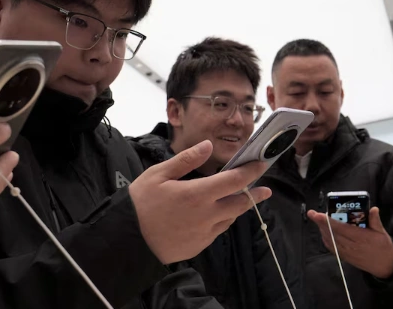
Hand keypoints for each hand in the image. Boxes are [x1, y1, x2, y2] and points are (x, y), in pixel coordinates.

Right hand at [129, 140, 271, 263]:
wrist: (127, 241)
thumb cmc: (140, 204)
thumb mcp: (159, 174)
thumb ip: (187, 160)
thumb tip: (208, 146)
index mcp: (198, 194)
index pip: (235, 180)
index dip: (251, 171)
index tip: (261, 164)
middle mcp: (207, 215)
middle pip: (240, 203)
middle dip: (255, 194)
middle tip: (265, 188)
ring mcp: (204, 233)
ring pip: (230, 218)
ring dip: (237, 207)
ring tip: (240, 198)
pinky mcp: (199, 246)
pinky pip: (217, 231)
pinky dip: (221, 220)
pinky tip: (216, 214)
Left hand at [307, 207, 392, 278]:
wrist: (385, 266)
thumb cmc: (383, 247)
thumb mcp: (382, 232)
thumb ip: (375, 220)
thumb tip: (373, 209)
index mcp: (361, 238)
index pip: (341, 228)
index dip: (328, 221)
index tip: (319, 215)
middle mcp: (352, 246)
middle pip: (332, 233)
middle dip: (321, 223)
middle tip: (313, 214)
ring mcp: (347, 253)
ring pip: (330, 240)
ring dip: (322, 230)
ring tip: (317, 220)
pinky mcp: (345, 257)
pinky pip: (332, 248)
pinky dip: (326, 239)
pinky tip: (323, 232)